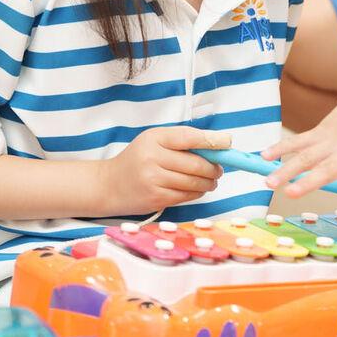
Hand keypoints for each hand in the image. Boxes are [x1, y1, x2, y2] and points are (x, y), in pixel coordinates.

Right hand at [102, 126, 230, 213]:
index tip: (227, 143)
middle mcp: (152, 158)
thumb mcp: (154, 141)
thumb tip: (217, 144)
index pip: (188, 137)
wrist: (109, 185)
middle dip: (214, 167)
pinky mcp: (156, 198)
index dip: (211, 140)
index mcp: (154, 138)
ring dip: (208, 182)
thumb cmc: (137, 160)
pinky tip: (197, 189)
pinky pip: (186, 196)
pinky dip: (197, 193)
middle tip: (219, 169)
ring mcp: (153, 180)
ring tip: (211, 180)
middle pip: (195, 163)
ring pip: (193, 182)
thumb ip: (182, 140)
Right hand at [262, 74, 336, 201]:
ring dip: (286, 168)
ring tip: (269, 182)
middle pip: (329, 166)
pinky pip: (298, 141)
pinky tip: (264, 158)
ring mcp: (333, 138)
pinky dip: (281, 148)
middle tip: (292, 194)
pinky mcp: (321, 130)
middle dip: (310, 180)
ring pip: (306, 155)